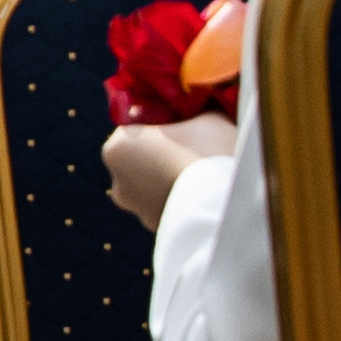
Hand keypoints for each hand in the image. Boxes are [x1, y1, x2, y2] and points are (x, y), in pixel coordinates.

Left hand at [102, 110, 236, 229]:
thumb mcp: (205, 116)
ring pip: (155, 186)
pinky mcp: (159, 230)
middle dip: (163, 155)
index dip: (162, 125)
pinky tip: (205, 194)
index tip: (184, 126)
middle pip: (143, 160)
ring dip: (172, 180)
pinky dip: (181, 200)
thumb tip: (197, 110)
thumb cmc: (208, 152)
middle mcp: (118, 184)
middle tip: (196, 150)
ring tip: (204, 175)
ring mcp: (137, 211)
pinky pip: (169, 206)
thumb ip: (191, 113)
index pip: (137, 128)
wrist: (224, 207)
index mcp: (117, 148)